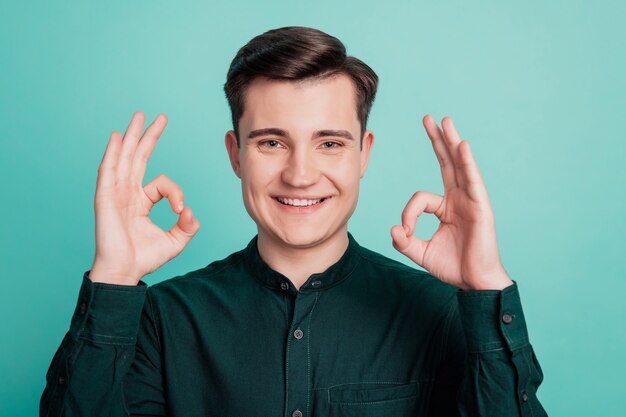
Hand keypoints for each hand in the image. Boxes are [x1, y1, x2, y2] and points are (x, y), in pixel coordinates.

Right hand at [89, 112, 200, 284]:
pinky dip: (112, 153)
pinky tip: (116, 137)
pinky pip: (108, 170)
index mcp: (141, 201)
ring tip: (139, 116)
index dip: (175, 192)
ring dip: (131, 136)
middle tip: (158, 117)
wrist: (124, 271)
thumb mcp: (175, 241)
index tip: (180, 209)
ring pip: (124, 158)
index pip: (162, 183)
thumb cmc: (145, 258)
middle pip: (138, 158)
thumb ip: (188, 226)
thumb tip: (191, 211)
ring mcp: (115, 193)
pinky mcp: (105, 197)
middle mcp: (127, 193)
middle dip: (148, 136)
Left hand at [390, 115, 512, 290]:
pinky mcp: (481, 207)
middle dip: (437, 140)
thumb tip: (393, 228)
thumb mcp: (420, 253)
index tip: (405, 231)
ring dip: (452, 141)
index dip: (408, 213)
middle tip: (429, 119)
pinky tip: (462, 145)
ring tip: (445, 120)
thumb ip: (404, 241)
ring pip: (460, 165)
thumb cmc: (452, 267)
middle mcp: (459, 199)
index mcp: (446, 208)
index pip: (420, 198)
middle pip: (447, 163)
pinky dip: (467, 163)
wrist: (473, 283)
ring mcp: (471, 201)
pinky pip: (473, 180)